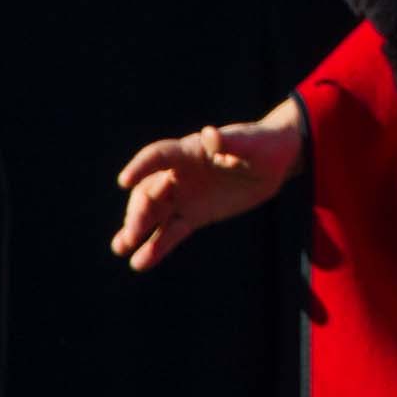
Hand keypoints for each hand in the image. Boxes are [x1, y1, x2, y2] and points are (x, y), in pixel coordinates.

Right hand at [110, 97, 304, 270]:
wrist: (275, 162)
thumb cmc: (262, 145)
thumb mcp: (251, 143)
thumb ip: (229, 141)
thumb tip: (210, 134)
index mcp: (189, 151)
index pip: (158, 155)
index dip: (141, 166)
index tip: (124, 181)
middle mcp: (178, 174)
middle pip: (150, 191)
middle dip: (139, 211)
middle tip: (132, 233)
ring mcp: (183, 196)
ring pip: (154, 215)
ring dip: (137, 230)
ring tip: (122, 247)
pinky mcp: (192, 216)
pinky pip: (170, 232)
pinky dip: (156, 247)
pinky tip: (140, 262)